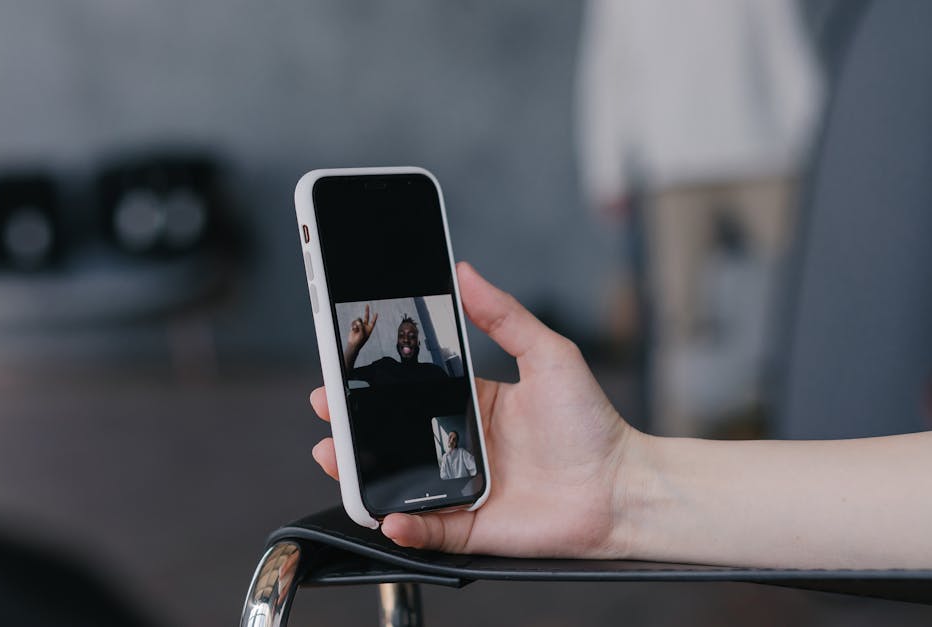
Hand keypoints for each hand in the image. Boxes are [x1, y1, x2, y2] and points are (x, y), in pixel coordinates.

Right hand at [311, 262, 640, 557]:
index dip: (378, 383)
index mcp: (476, 403)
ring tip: (334, 456)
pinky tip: (388, 514)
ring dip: (363, 473)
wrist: (622, 488)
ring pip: (400, 482)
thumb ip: (505, 316)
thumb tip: (466, 272)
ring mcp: (464, 486)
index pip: (415, 390)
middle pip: (395, 435)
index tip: (345, 368)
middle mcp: (463, 444)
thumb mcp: (548, 355)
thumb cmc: (591, 423)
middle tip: (328, 409)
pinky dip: (406, 526)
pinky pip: (429, 528)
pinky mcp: (473, 526)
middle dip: (355, 424)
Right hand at [347, 304, 377, 348]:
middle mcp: (365, 326)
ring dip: (356, 323)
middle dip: (366, 311)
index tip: (376, 313)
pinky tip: (353, 329)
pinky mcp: (354, 326)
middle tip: (367, 305)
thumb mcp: (362, 334)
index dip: (374, 318)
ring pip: (358, 320)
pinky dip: (353, 325)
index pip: (372, 322)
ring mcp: (359, 326)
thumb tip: (358, 321)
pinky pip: (354, 322)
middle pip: (366, 317)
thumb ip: (361, 326)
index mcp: (369, 329)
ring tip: (355, 329)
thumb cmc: (359, 341)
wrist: (353, 344)